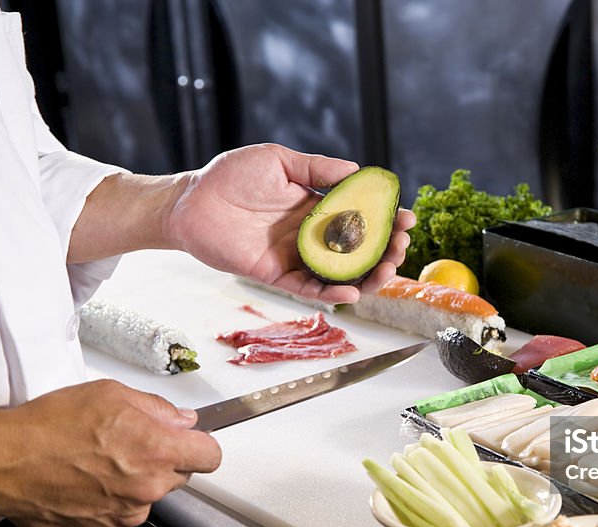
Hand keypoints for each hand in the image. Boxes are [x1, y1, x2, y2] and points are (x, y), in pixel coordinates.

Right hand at [0, 380, 221, 526]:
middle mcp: (149, 489)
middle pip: (178, 476)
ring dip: (134, 485)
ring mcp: (126, 516)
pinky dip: (109, 505)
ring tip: (97, 465)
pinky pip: (120, 517)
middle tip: (128, 445)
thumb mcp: (111, 394)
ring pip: (147, 498)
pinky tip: (84, 486)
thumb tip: (183, 420)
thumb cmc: (52, 423)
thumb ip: (157, 408)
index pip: (211, 457)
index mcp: (158, 451)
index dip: (199, 446)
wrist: (3, 462)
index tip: (186, 441)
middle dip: (162, 461)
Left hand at [164, 144, 413, 303]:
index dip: (386, 219)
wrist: (189, 201)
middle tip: (401, 247)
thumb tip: (356, 170)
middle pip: (359, 250)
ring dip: (368, 276)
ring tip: (387, 271)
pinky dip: (332, 293)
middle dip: (386, 250)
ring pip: (341, 274)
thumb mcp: (278, 161)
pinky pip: (309, 289)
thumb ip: (316, 168)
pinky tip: (353, 292)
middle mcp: (311, 235)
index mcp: (316, 207)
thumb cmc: (229, 176)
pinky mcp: (277, 275)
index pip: (361, 217)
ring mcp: (296, 257)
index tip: (407, 218)